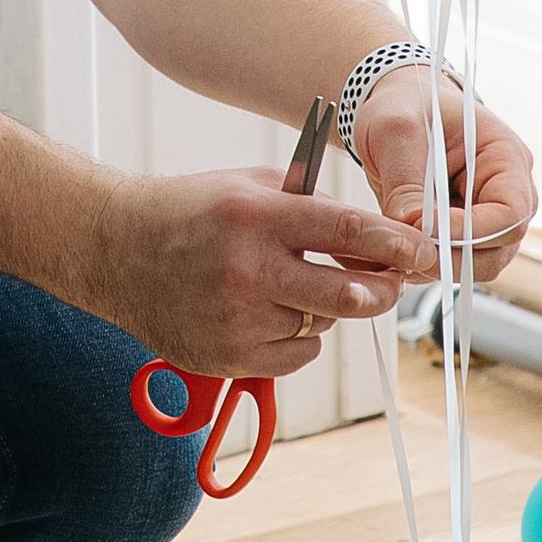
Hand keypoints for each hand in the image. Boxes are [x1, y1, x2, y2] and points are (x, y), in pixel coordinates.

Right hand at [102, 167, 417, 379]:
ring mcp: (236, 318)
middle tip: (388, 281)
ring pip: (322, 324)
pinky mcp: (227, 356)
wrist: (117, 250)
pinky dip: (296, 336)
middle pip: (348, 294)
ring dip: (324, 308)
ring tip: (289, 285)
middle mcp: (247, 269)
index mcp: (256, 216)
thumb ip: (309, 205)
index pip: (346, 232)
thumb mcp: (249, 185)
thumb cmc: (190, 210)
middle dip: (381, 289)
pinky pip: (296, 353)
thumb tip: (375, 234)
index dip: (395, 243)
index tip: (424, 251)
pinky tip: (266, 312)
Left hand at [353, 67, 537, 286]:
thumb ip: (406, 182)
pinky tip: (395, 249)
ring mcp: (486, 216)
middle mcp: (505, 192)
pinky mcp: (462, 232)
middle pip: (498, 249)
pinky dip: (424, 264)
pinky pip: (452, 263)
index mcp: (506, 157)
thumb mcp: (396, 132)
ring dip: (436, 264)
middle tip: (406, 250)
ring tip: (396, 248)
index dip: (472, 231)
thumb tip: (412, 231)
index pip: (510, 212)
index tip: (427, 229)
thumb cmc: (404, 105)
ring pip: (475, 264)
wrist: (395, 108)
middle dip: (451, 256)